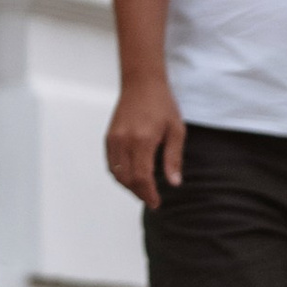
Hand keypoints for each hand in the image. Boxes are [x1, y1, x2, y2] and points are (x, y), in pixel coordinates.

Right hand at [106, 77, 184, 204]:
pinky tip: (132, 177)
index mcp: (143, 140)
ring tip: (143, 190)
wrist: (142, 83)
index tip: (156, 203)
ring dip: (128, 186)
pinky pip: (110, 163)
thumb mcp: (176, 130)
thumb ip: (173, 158)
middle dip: (139, 193)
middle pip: (127, 179)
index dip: (148, 194)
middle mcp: (124, 141)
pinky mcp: (109, 137)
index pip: (141, 177)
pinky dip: (119, 175)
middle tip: (151, 199)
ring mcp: (114, 139)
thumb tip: (174, 183)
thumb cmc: (162, 104)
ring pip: (116, 173)